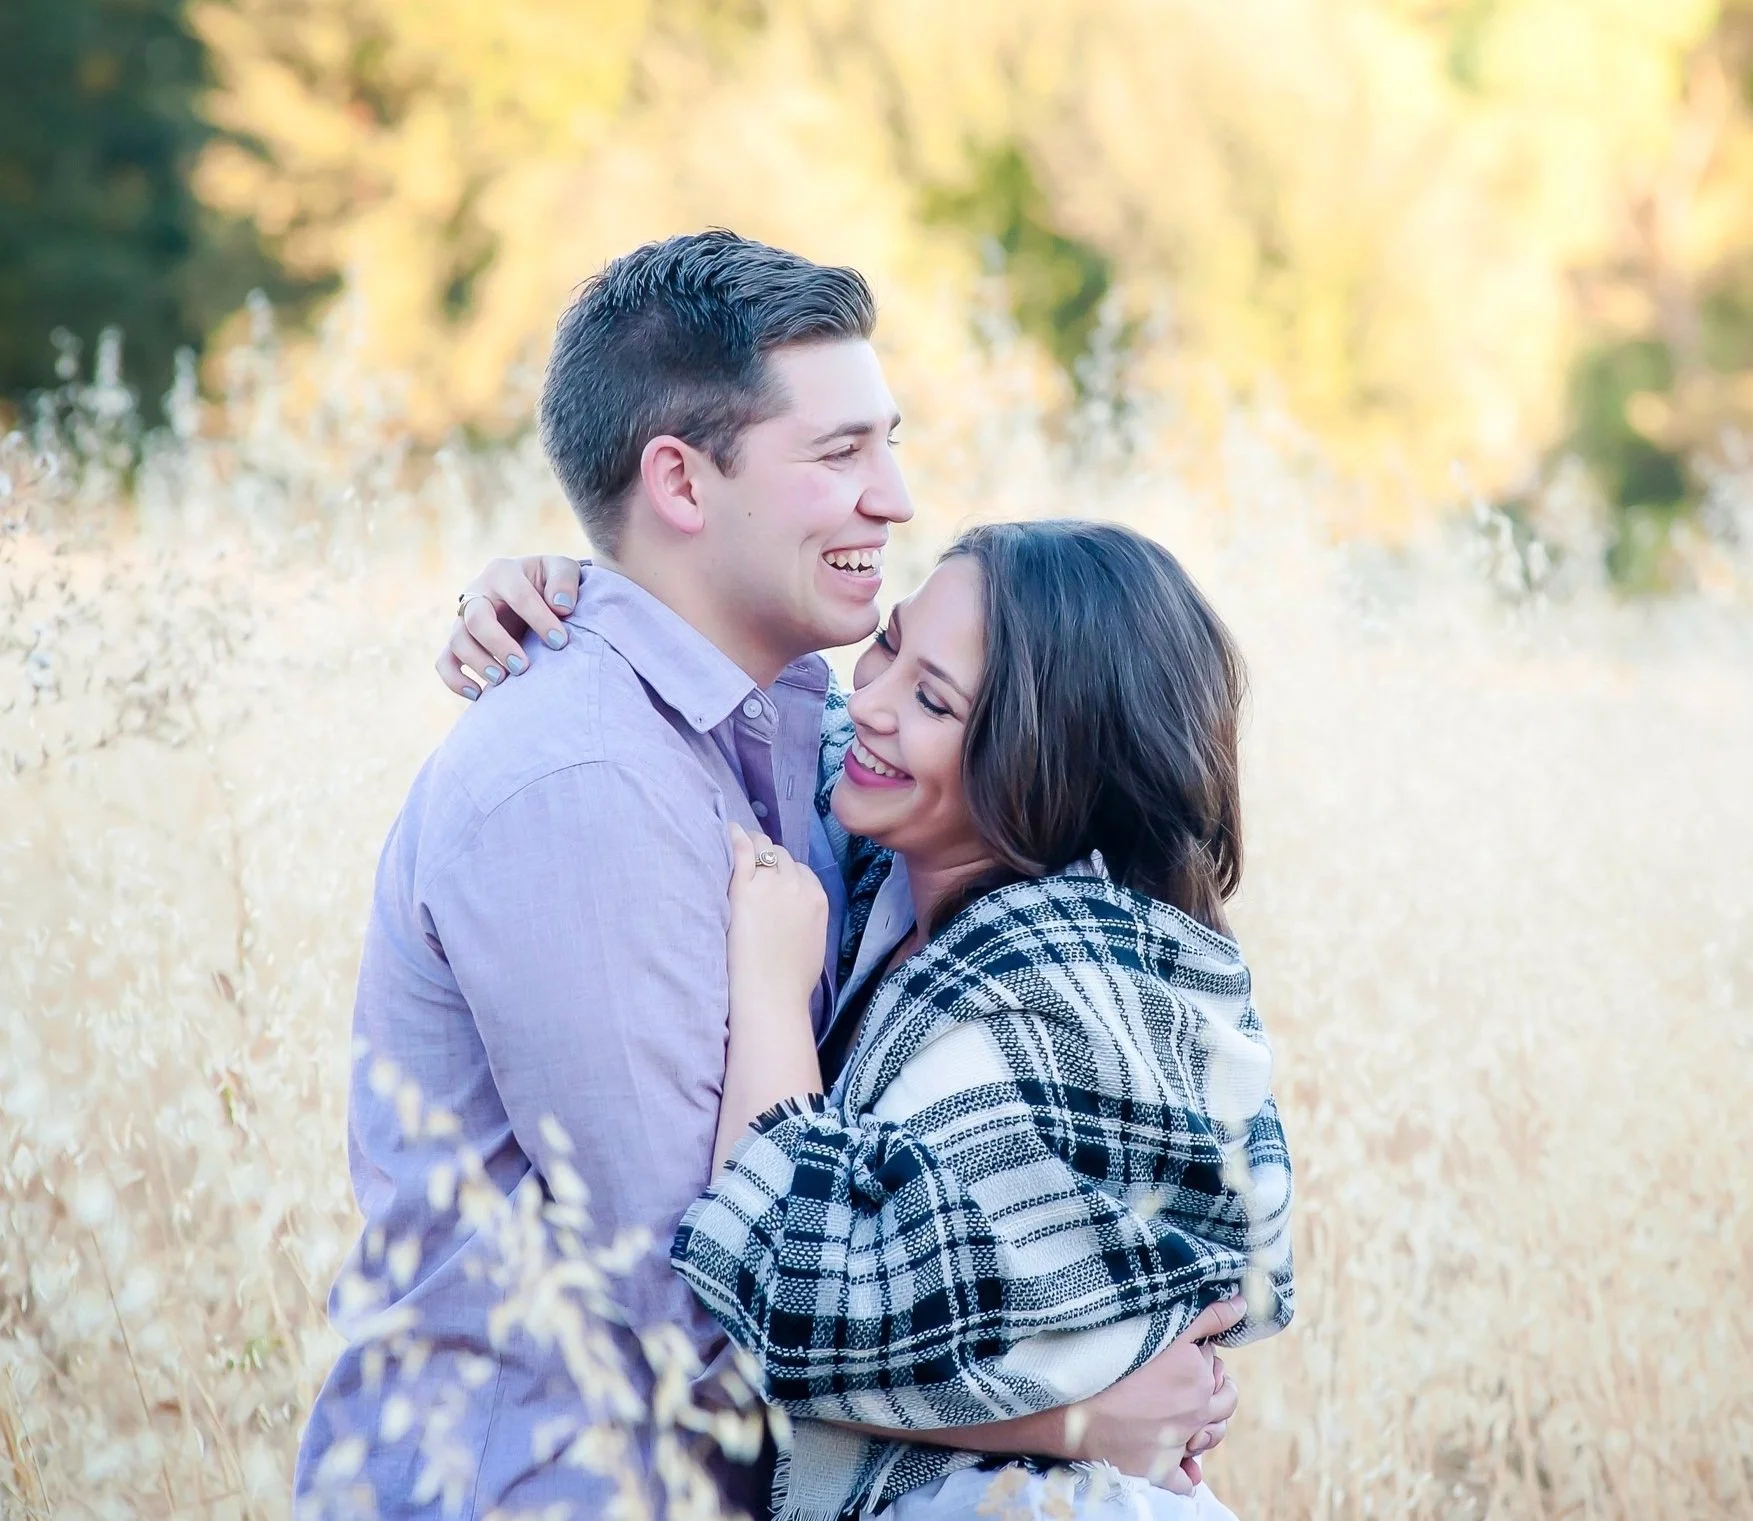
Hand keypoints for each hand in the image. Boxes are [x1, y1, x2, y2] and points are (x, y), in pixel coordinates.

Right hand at [437, 554, 583, 697]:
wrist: (532, 592)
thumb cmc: (549, 583)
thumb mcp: (563, 570)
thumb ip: (565, 580)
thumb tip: (561, 606)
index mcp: (503, 573)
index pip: (518, 596)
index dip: (539, 620)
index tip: (560, 642)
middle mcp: (478, 593)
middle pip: (476, 618)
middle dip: (498, 644)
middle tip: (522, 667)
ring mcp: (464, 618)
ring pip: (458, 640)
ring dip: (477, 662)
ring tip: (502, 681)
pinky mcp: (459, 642)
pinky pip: (444, 661)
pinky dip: (455, 680)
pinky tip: (478, 695)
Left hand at [726, 825, 828, 1021]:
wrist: (771, 996)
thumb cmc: (790, 981)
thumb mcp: (813, 941)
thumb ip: (806, 916)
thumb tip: (794, 911)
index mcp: (817, 898)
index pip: (799, 869)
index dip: (781, 871)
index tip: (768, 877)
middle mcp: (797, 885)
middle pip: (780, 856)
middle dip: (766, 857)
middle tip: (748, 863)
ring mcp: (770, 885)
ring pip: (763, 848)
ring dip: (751, 846)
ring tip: (735, 848)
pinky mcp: (744, 889)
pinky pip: (742, 850)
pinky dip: (735, 837)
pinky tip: (727, 832)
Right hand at [1062, 1296, 1242, 1493]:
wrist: (1072, 1408)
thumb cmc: (1111, 1363)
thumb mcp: (1164, 1331)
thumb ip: (1206, 1318)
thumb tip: (1242, 1304)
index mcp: (1197, 1378)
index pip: (1215, 1365)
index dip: (1202, 1358)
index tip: (1186, 1355)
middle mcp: (1194, 1412)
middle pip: (1224, 1403)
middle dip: (1216, 1391)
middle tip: (1195, 1385)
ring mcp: (1178, 1443)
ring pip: (1211, 1439)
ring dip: (1207, 1428)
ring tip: (1191, 1416)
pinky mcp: (1160, 1470)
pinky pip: (1184, 1479)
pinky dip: (1185, 1474)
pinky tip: (1180, 1463)